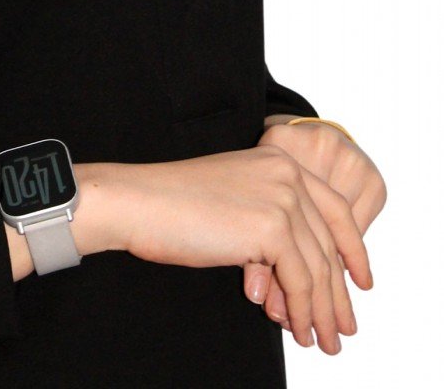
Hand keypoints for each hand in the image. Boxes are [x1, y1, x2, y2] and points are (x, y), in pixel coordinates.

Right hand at [104, 147, 371, 353]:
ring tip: (322, 341)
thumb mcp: (235, 203)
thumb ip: (270, 224)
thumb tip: (300, 275)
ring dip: (322, 311)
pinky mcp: (272, 226)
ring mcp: (282, 197)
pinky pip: (300, 280)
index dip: (353, 249)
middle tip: (342, 328)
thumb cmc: (173, 205)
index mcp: (279, 159)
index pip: (335, 208)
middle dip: (337, 293)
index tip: (361, 281)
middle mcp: (288, 172)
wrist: (139, 202)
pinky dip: (302, 312)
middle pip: (329, 243)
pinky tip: (298, 330)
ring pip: (318, 267)